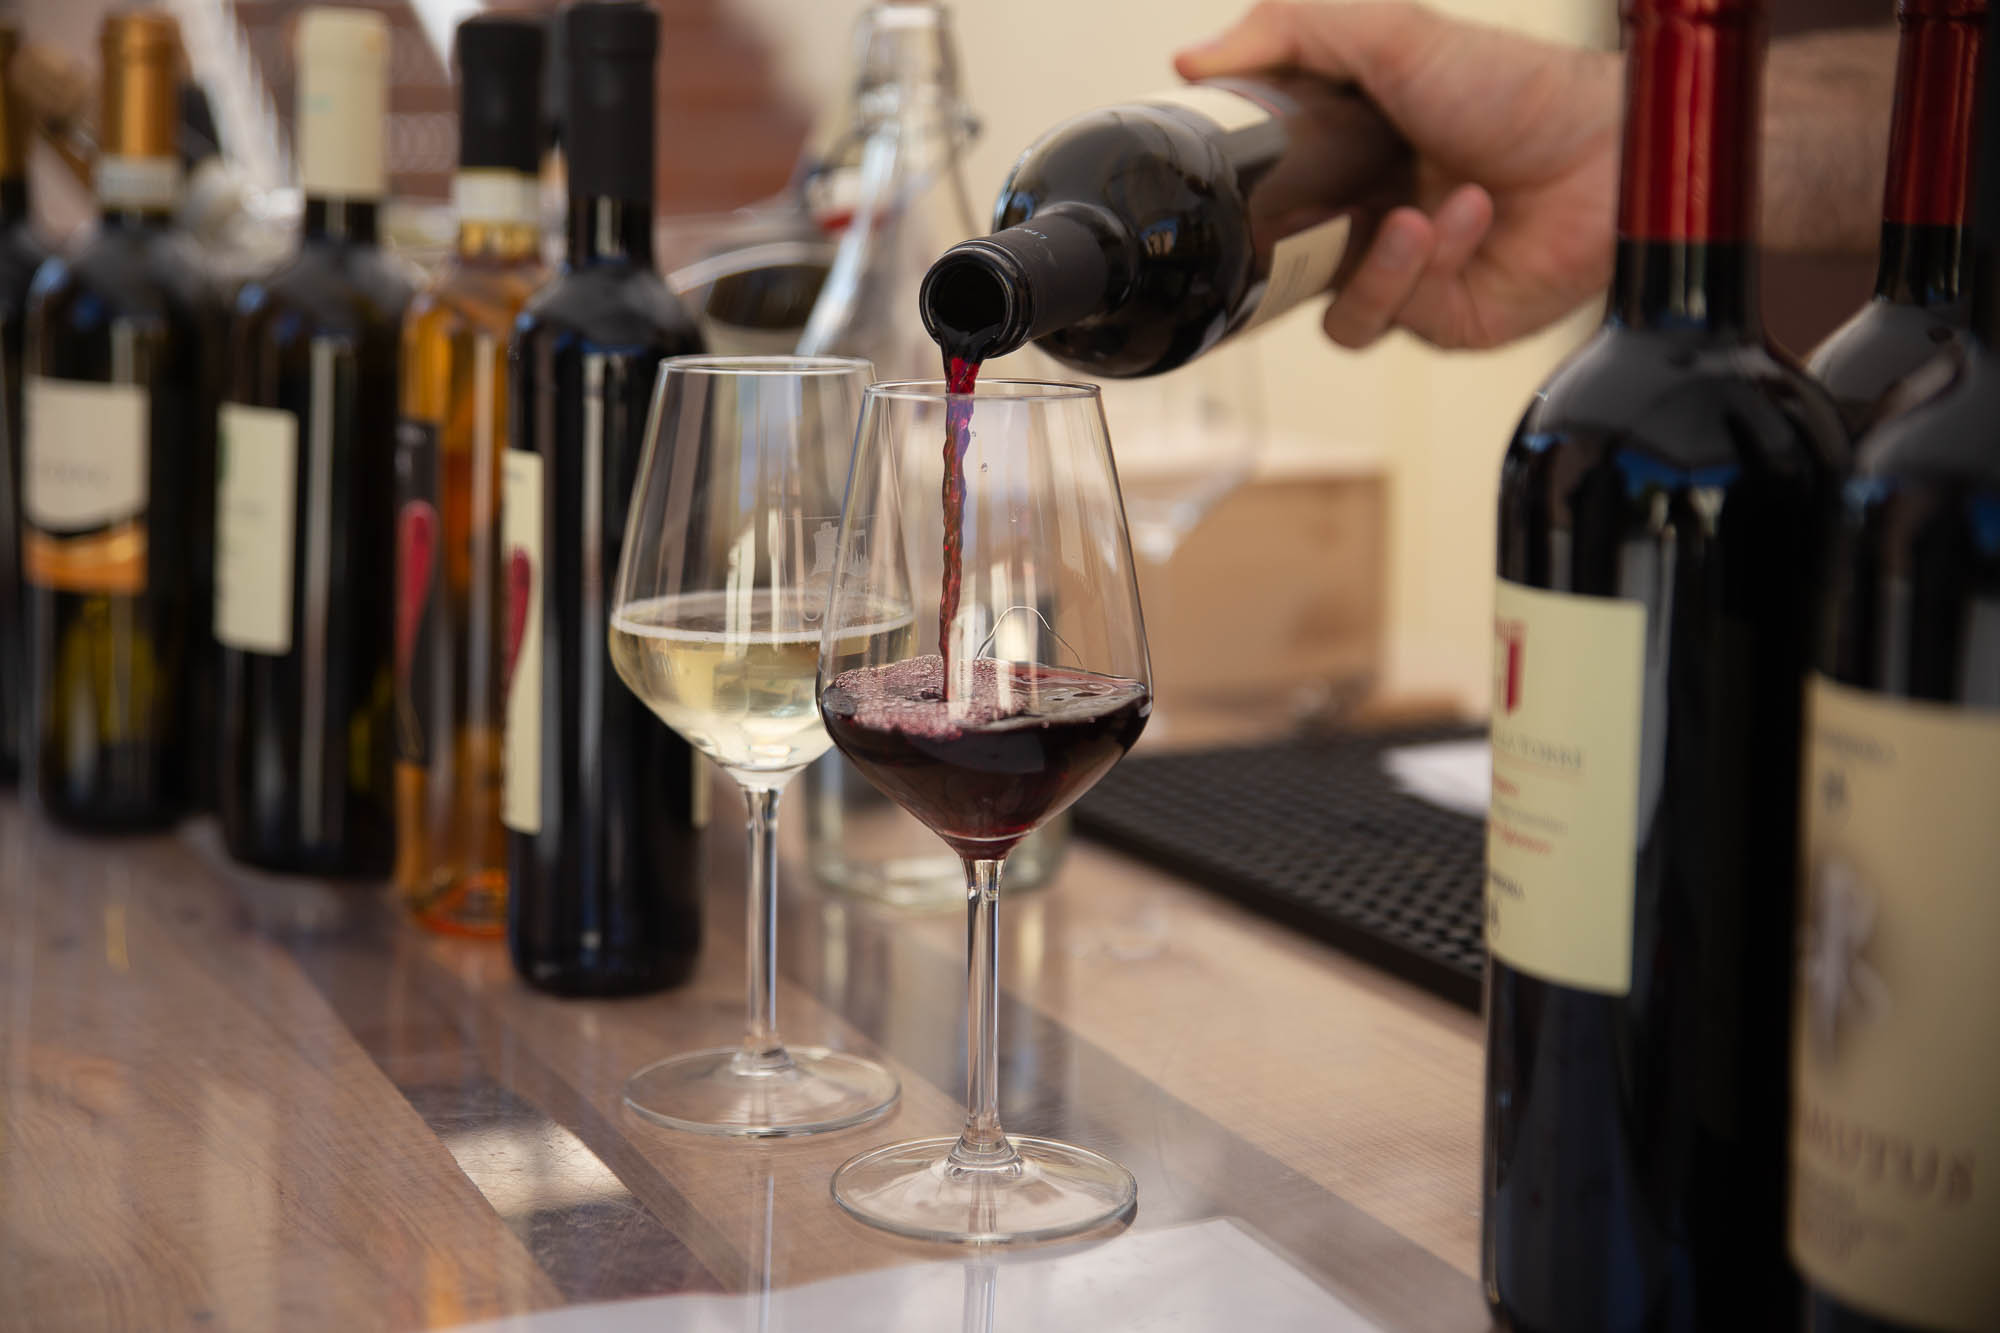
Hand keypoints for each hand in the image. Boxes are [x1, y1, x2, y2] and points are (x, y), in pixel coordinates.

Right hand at [1177, 2, 1619, 350]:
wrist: (1608, 148)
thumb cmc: (1517, 88)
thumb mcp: (1389, 33)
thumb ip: (1289, 30)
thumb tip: (1191, 60)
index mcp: (1350, 152)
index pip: (1266, 186)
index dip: (1240, 190)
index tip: (1222, 173)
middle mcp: (1371, 215)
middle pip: (1286, 260)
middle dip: (1289, 247)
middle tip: (1301, 217)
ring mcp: (1406, 273)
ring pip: (1332, 304)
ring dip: (1371, 265)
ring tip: (1412, 218)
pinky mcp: (1441, 319)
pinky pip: (1388, 318)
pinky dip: (1418, 269)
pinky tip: (1460, 220)